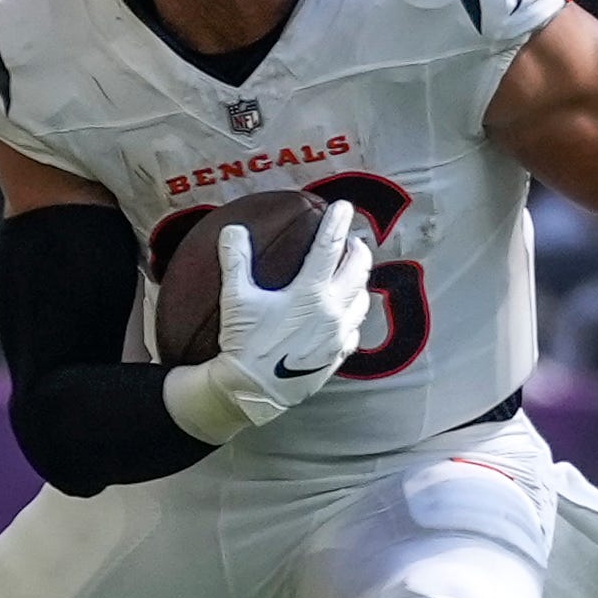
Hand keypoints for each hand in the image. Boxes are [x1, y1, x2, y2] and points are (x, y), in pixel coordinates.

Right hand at [171, 200, 374, 438]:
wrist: (252, 391)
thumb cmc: (243, 344)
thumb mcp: (236, 299)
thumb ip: (236, 261)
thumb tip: (233, 230)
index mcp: (309, 292)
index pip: (329, 247)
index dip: (337, 222)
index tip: (343, 206)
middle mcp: (332, 311)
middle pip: (358, 270)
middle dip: (359, 250)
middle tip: (352, 241)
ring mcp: (338, 335)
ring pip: (363, 300)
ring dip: (360, 282)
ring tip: (351, 274)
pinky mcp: (338, 356)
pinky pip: (355, 330)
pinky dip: (353, 315)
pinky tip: (345, 314)